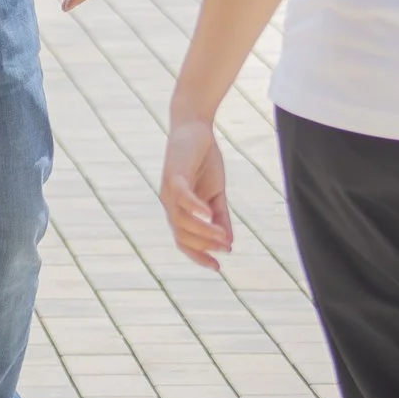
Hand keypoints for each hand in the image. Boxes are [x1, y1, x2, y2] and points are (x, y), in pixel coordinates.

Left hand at [161, 117, 232, 268]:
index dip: (199, 256)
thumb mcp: (216, 194)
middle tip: (226, 248)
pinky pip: (182, 197)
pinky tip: (207, 214)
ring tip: (223, 236)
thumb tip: (229, 243)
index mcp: (179, 210)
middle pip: (182, 236)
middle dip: (204, 247)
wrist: (195, 128)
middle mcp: (169, 204)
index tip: (218, 268)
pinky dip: (194, 208)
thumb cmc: (204, 161)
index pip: (184, 241)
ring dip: (204, 231)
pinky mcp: (174, 175)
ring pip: (182, 221)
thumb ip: (220, 217)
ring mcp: (169, 190)